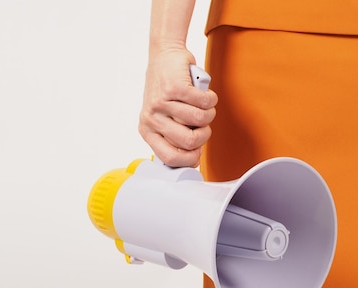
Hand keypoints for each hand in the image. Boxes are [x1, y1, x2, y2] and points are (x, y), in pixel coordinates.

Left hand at [138, 49, 217, 167]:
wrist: (164, 56)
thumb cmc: (168, 91)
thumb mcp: (165, 117)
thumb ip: (175, 137)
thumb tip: (193, 161)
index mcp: (147, 130)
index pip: (169, 158)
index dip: (189, 159)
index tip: (198, 153)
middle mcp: (151, 118)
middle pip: (189, 142)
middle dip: (204, 135)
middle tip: (202, 124)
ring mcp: (161, 102)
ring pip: (200, 120)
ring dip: (208, 113)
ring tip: (202, 105)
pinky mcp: (174, 87)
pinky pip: (204, 102)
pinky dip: (210, 98)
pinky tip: (205, 94)